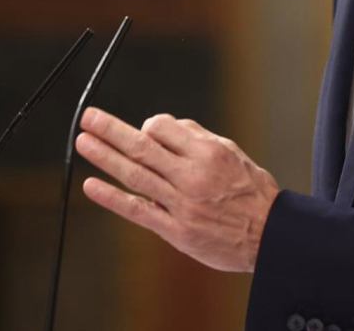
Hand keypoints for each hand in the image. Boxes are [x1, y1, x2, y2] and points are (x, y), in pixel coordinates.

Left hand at [76, 107, 278, 272]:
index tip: (145, 129)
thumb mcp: (233, 153)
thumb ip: (198, 137)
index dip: (148, 125)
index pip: (164, 128)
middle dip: (111, 130)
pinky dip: (112, 197)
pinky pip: (138, 210)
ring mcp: (181, 204)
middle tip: (88, 117)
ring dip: (105, 157)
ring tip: (83, 142)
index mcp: (208, 153)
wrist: (270, 236)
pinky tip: (91, 185)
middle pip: (142, 147)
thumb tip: (164, 126)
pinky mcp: (175, 230)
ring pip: (135, 175)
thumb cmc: (252, 192)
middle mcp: (192, 176)